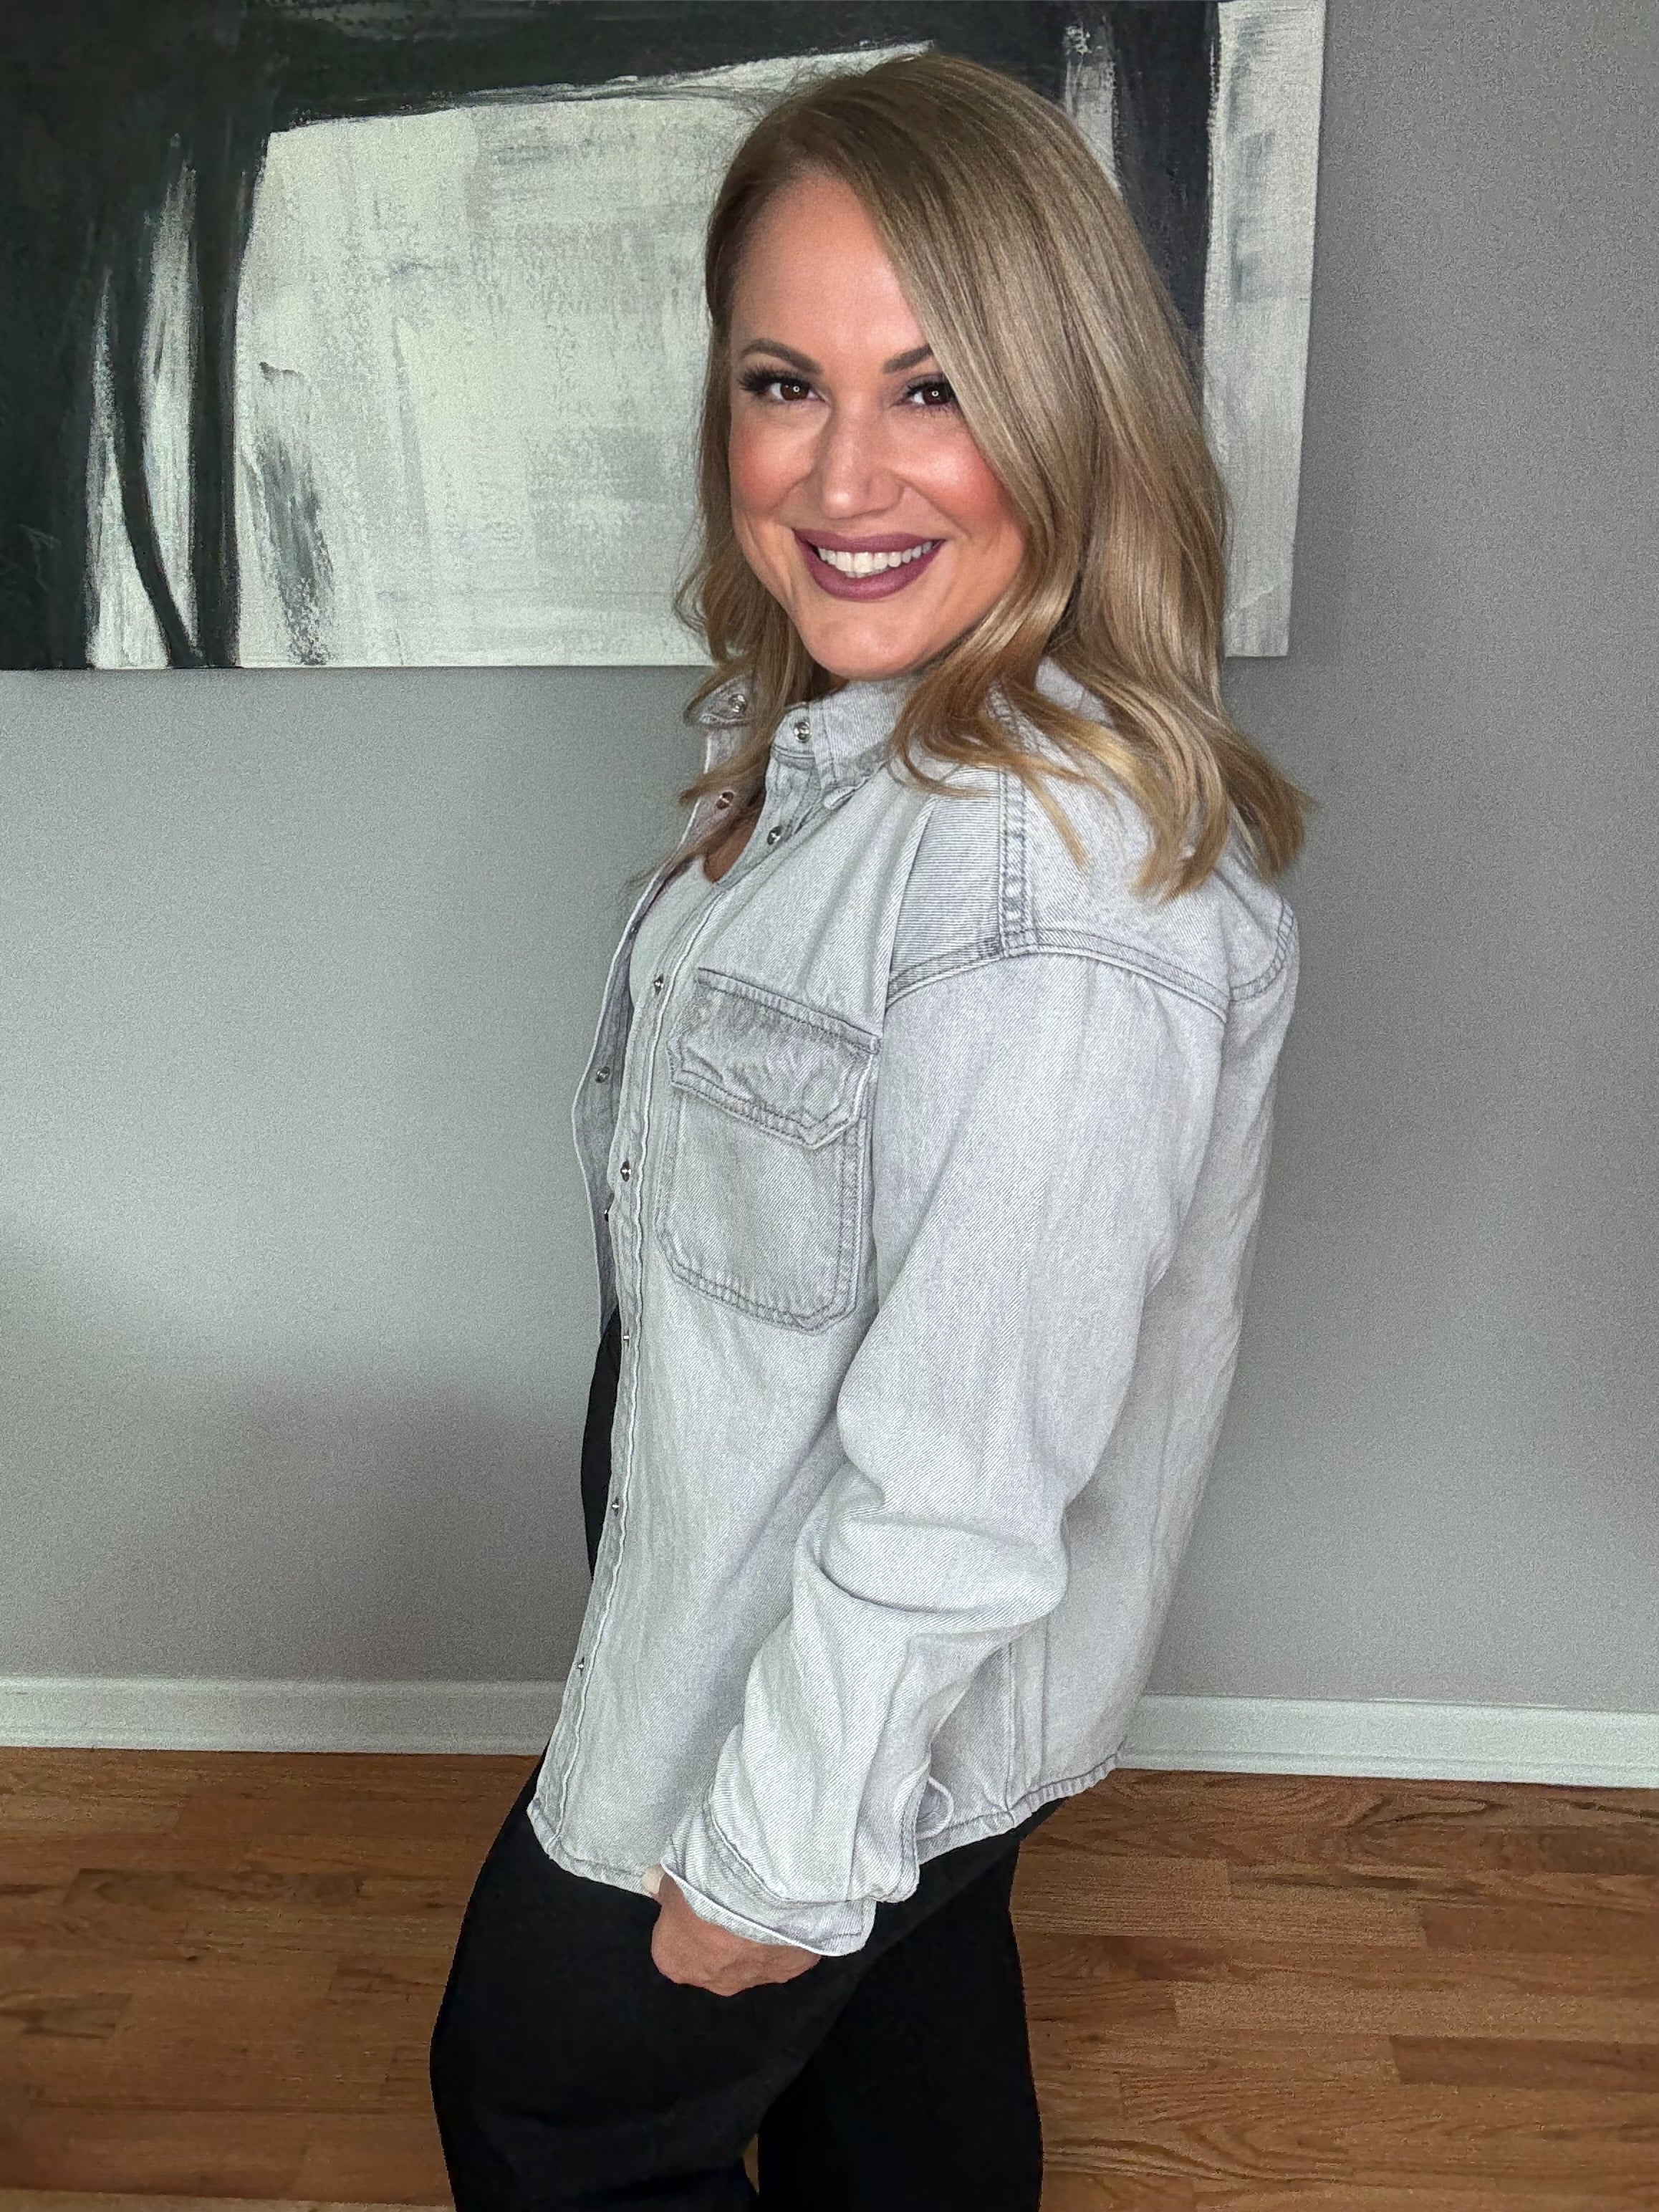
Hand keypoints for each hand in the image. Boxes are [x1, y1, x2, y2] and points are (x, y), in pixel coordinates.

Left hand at [649, 1871, 821, 1995]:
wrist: (758, 1897)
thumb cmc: (705, 1891)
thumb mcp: (673, 1880)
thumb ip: (663, 1886)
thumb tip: (650, 1882)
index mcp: (675, 1961)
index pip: (673, 1944)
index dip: (685, 1920)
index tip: (696, 1899)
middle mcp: (711, 1981)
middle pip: (712, 1957)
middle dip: (720, 1934)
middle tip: (730, 1900)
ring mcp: (752, 1979)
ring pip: (749, 1958)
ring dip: (754, 1938)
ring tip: (761, 1902)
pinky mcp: (788, 1970)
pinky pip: (783, 1952)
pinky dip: (785, 1936)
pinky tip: (785, 1911)